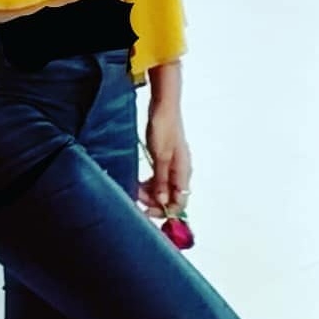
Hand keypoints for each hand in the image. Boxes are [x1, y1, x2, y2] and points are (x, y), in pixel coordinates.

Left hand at [136, 103, 191, 220]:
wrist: (163, 107)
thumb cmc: (163, 128)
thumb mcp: (160, 157)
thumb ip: (161, 180)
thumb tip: (163, 201)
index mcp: (183, 172)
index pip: (179, 202)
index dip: (164, 211)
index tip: (146, 212)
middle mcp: (181, 171)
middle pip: (171, 197)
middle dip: (154, 201)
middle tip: (136, 199)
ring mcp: (173, 165)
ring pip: (164, 188)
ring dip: (150, 193)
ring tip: (135, 190)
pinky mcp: (165, 159)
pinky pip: (159, 178)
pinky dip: (150, 183)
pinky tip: (139, 182)